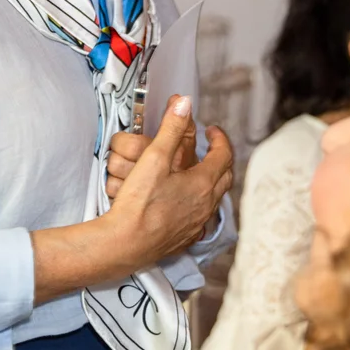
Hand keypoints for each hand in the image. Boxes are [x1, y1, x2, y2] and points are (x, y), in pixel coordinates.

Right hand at [98, 95, 232, 276]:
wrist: (124, 245)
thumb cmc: (138, 204)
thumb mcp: (154, 158)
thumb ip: (171, 129)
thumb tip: (185, 104)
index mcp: (203, 183)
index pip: (223, 154)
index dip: (219, 138)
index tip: (210, 129)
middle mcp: (206, 206)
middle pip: (224, 177)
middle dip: (220, 158)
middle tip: (209, 147)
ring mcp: (196, 224)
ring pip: (214, 199)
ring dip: (210, 181)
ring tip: (197, 172)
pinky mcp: (184, 239)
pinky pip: (201, 218)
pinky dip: (199, 203)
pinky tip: (185, 202)